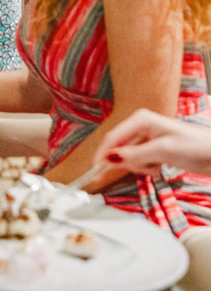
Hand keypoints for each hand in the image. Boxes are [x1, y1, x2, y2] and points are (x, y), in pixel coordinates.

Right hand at [96, 108, 210, 175]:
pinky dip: (147, 167)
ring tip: (158, 167)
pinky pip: (139, 160)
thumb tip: (108, 159)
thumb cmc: (195, 147)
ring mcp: (147, 138)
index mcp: (141, 120)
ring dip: (141, 166)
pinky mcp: (153, 148)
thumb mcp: (163, 151)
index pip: (113, 138)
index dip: (103, 154)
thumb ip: (134, 155)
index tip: (96, 170)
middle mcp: (141, 127)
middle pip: (120, 148)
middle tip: (148, 168)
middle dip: (131, 162)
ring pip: (129, 157)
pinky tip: (160, 167)